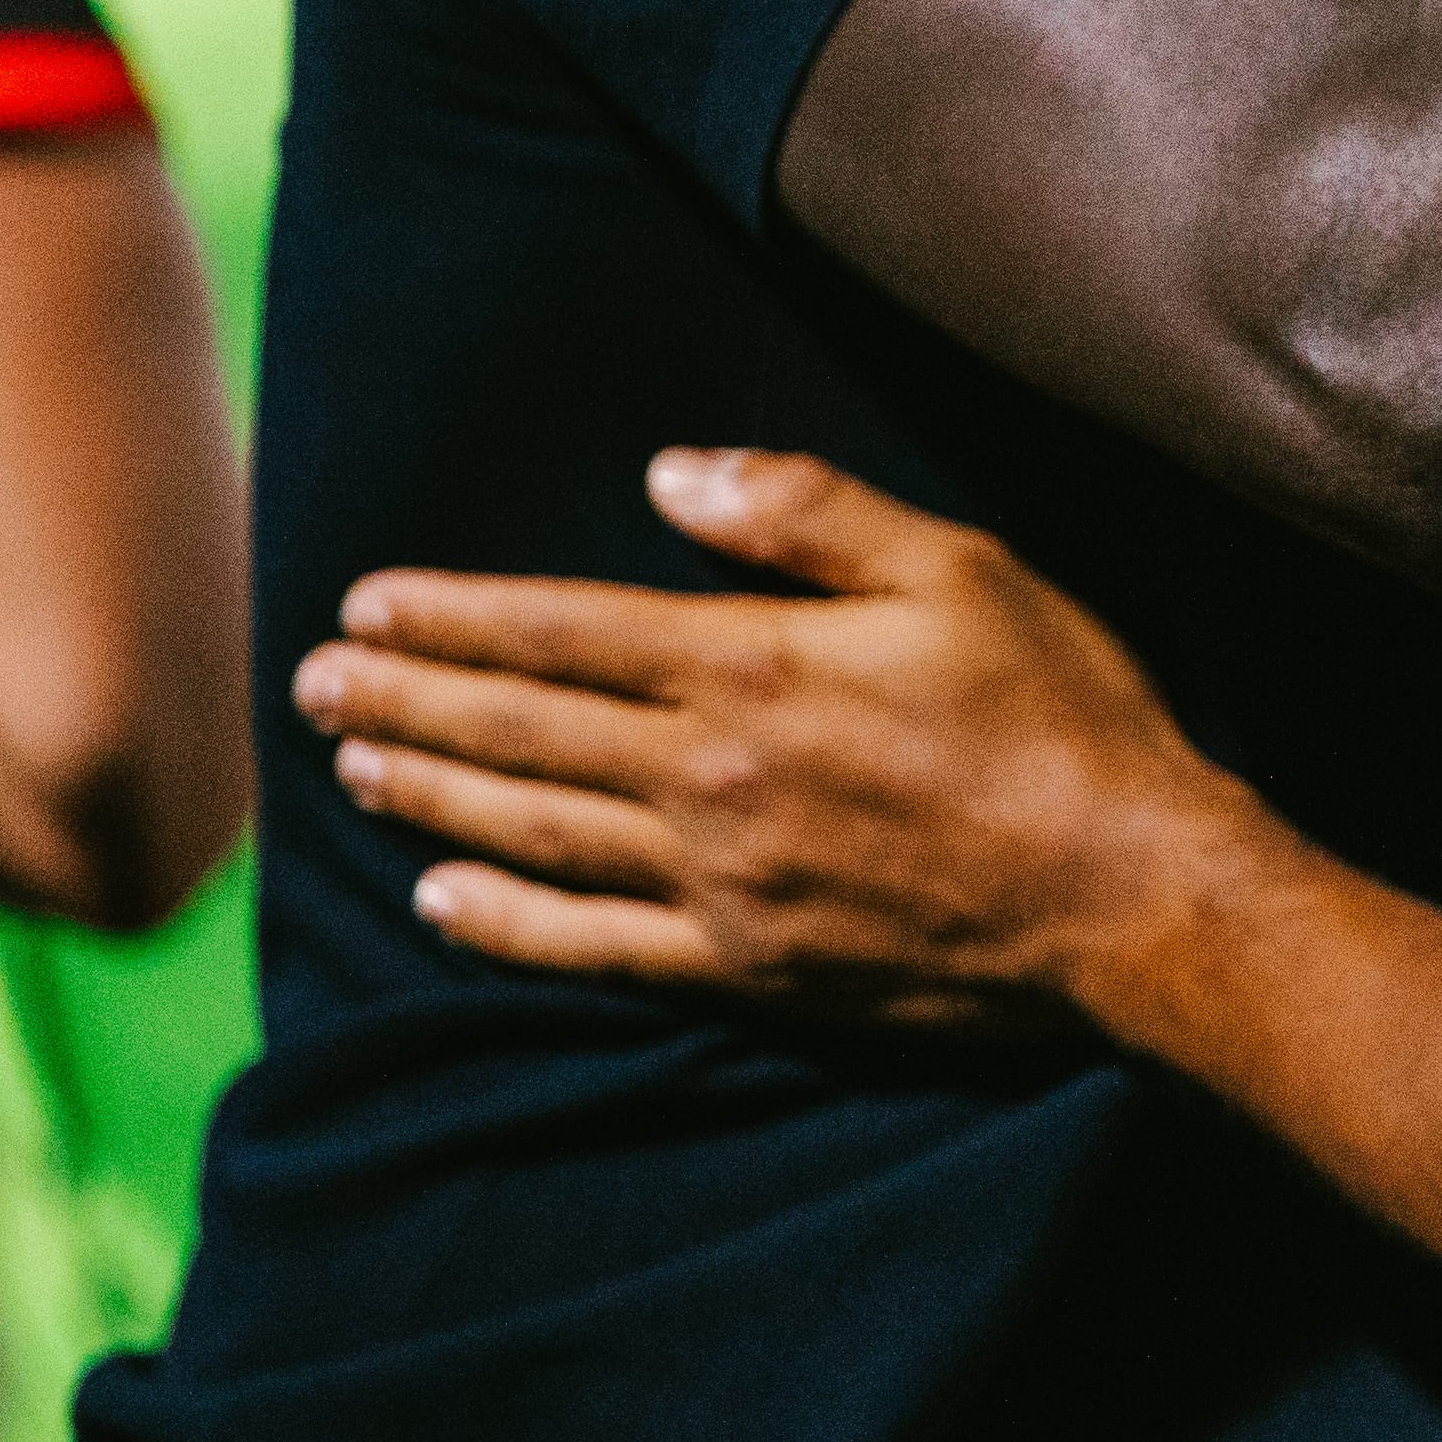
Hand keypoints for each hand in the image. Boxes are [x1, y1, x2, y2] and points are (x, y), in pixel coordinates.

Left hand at [292, 448, 1256, 1033]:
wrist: (1127, 894)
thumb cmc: (1063, 715)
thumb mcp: (960, 569)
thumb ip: (808, 515)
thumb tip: (669, 474)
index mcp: (752, 666)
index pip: (561, 633)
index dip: (455, 615)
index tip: (366, 602)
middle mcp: (708, 778)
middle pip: (520, 730)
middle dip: (409, 697)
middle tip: (314, 681)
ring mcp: (715, 885)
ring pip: (530, 833)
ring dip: (430, 791)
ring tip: (352, 763)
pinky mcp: (742, 968)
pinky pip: (585, 947)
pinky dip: (499, 924)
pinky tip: (438, 900)